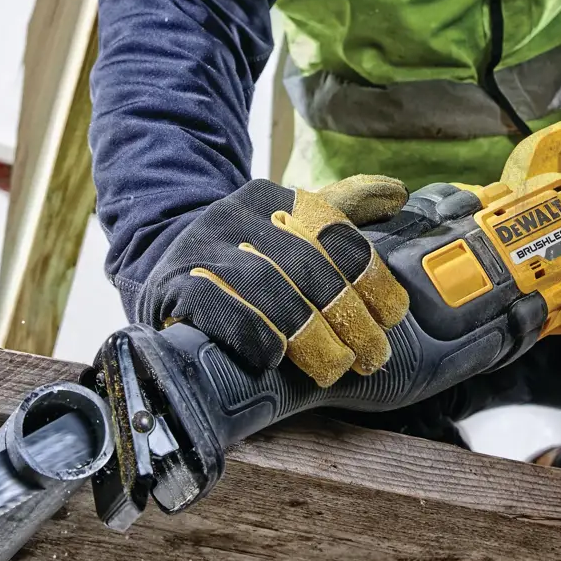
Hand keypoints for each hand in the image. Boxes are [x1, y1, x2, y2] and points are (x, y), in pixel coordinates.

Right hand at [139, 176, 411, 386]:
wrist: (161, 263)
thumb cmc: (245, 252)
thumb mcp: (289, 222)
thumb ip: (344, 207)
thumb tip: (398, 194)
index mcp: (272, 198)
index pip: (334, 232)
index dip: (371, 277)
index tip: (394, 315)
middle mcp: (236, 214)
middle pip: (306, 265)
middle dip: (348, 315)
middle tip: (372, 354)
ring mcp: (202, 248)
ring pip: (268, 289)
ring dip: (309, 335)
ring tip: (334, 365)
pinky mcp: (174, 284)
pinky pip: (220, 308)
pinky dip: (253, 334)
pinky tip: (275, 357)